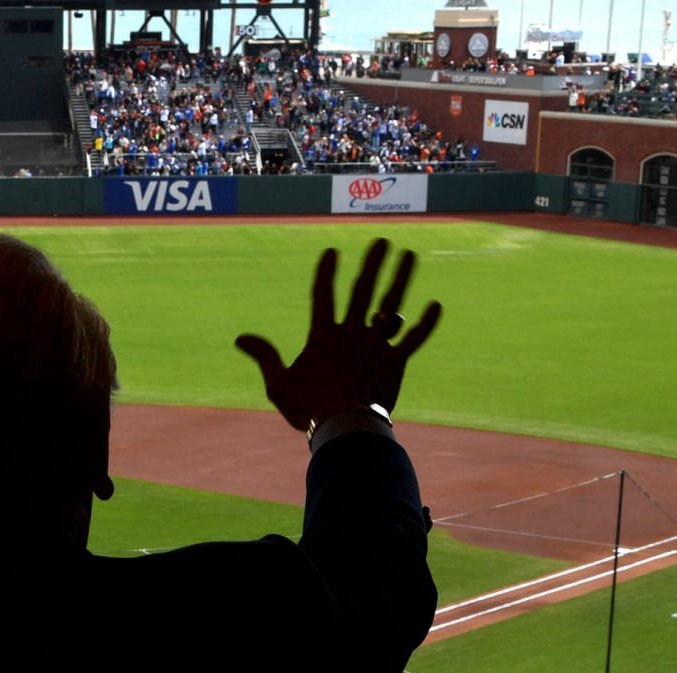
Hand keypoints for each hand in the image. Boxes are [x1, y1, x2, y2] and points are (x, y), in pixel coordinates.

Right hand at [235, 239, 441, 434]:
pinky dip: (426, 324)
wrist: (344, 428)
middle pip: (364, 289)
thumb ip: (264, 356)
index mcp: (323, 336)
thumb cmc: (309, 408)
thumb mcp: (278, 384)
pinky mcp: (395, 362)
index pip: (323, 295)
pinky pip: (415, 339)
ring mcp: (376, 345)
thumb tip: (240, 338)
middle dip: (373, 263)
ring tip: (410, 256)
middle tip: (383, 241)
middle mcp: (352, 333)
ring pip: (392, 304)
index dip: (327, 272)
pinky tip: (436, 306)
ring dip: (402, 278)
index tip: (332, 251)